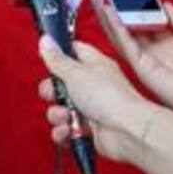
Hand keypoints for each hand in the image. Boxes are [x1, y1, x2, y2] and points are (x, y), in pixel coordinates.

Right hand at [37, 36, 151, 164]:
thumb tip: (46, 41)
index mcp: (94, 65)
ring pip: (61, 108)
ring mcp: (91, 108)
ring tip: (65, 116)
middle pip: (62, 83)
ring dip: (57, 114)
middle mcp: (93, 86)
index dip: (58, 54)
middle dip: (52, 91)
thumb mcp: (76, 73)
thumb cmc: (110, 98)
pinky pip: (66, 129)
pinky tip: (67, 130)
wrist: (127, 131)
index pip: (73, 51)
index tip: (46, 59)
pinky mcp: (89, 130)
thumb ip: (57, 59)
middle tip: (53, 93)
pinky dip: (63, 131)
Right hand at [90, 0, 172, 128]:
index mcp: (171, 43)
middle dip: (117, 10)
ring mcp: (147, 59)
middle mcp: (156, 51)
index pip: (149, 20)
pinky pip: (125, 45)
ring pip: (122, 35)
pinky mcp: (142, 67)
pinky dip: (116, 29)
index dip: (139, 6)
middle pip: (131, 27)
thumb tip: (166, 5)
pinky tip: (110, 16)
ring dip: (109, 18)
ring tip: (98, 0)